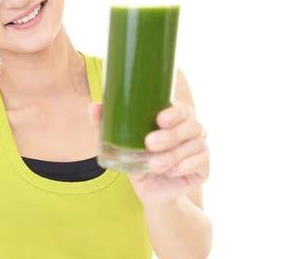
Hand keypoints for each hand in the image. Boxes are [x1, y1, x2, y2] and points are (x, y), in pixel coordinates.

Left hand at [90, 101, 209, 206]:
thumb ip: (108, 124)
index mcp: (176, 118)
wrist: (150, 191)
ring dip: (173, 155)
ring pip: (195, 146)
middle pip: (191, 126)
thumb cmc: (137, 159)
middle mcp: (192, 130)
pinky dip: (188, 166)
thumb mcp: (122, 143)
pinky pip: (203, 163)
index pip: (182, 109)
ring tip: (153, 165)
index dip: (174, 112)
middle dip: (171, 135)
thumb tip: (93, 107)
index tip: (159, 119)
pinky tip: (173, 171)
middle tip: (150, 143)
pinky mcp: (204, 168)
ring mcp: (200, 148)